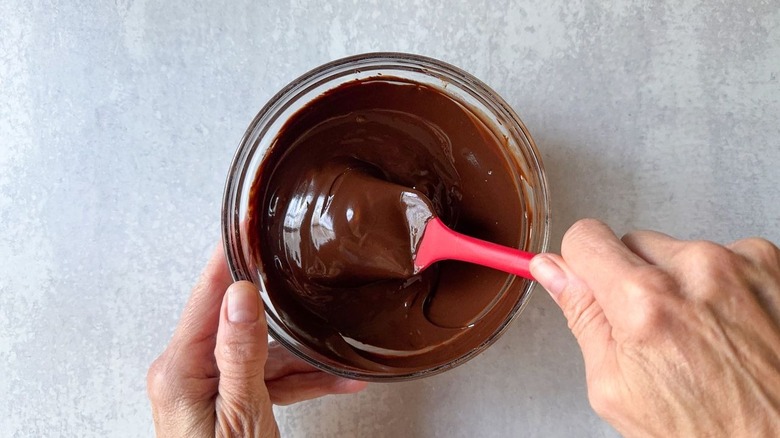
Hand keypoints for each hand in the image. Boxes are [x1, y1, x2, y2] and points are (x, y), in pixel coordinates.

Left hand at [147, 245, 366, 436]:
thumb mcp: (241, 415)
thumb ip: (239, 354)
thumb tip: (240, 295)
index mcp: (182, 367)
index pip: (208, 294)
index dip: (231, 256)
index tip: (248, 225)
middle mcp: (187, 371)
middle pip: (238, 320)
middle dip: (281, 311)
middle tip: (305, 277)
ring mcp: (205, 386)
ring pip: (258, 352)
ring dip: (301, 355)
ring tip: (339, 353)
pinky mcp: (222, 401)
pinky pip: (262, 378)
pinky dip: (296, 380)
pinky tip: (334, 379)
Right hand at [530, 219, 779, 436]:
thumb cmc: (707, 431)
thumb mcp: (616, 387)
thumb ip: (582, 316)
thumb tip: (552, 271)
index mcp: (645, 302)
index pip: (585, 238)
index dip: (580, 264)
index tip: (588, 281)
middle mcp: (696, 271)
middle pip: (632, 243)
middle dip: (632, 278)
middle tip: (653, 330)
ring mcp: (739, 263)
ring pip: (678, 251)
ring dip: (679, 282)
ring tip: (698, 334)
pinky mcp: (770, 263)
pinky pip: (722, 256)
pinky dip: (719, 284)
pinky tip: (727, 326)